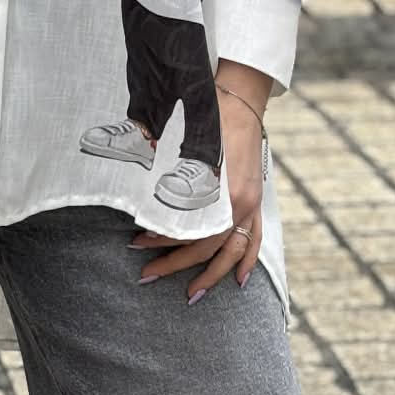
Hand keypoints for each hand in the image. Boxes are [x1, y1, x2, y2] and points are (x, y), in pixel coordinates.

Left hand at [131, 92, 265, 301]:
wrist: (240, 99)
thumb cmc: (211, 118)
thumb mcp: (189, 145)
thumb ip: (173, 174)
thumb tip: (144, 200)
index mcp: (224, 191)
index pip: (191, 230)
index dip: (163, 240)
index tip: (137, 242)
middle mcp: (241, 203)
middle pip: (208, 246)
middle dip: (177, 263)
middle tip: (147, 274)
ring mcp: (252, 203)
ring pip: (232, 250)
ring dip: (212, 275)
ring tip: (192, 295)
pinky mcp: (256, 200)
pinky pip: (255, 238)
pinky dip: (247, 260)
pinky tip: (238, 281)